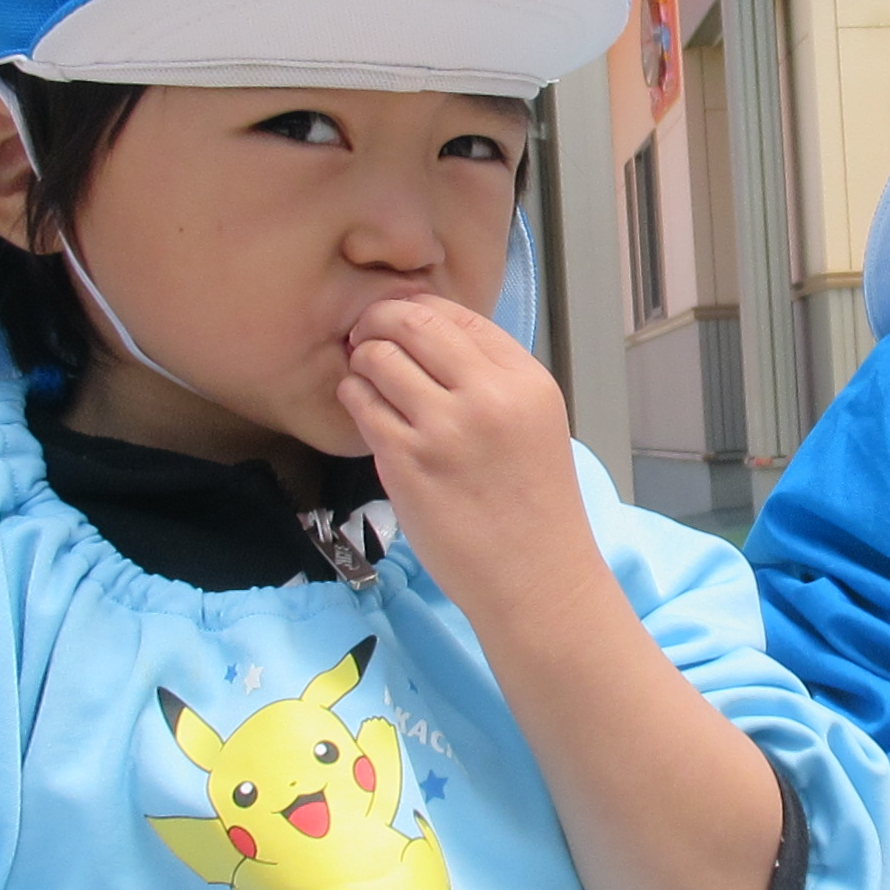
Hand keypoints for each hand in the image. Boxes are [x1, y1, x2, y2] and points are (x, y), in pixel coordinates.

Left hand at [336, 294, 597, 620]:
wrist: (536, 580)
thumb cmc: (534, 509)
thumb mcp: (535, 424)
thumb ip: (492, 380)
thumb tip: (429, 338)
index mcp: (526, 382)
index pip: (458, 316)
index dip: (417, 308)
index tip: (399, 320)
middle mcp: (488, 397)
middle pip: (413, 324)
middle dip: (379, 320)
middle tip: (365, 334)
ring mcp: (444, 430)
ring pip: (379, 359)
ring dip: (362, 360)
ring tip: (364, 375)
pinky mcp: (406, 463)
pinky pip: (362, 406)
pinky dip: (353, 397)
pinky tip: (361, 406)